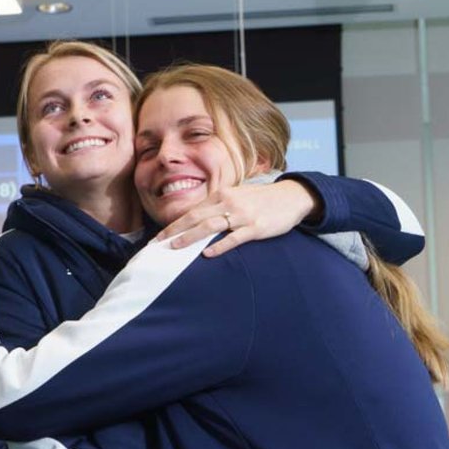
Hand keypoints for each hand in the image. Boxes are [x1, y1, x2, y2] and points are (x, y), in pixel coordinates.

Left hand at [154, 179, 320, 257]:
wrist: (291, 197)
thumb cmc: (261, 200)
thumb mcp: (237, 198)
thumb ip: (218, 208)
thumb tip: (196, 223)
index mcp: (222, 195)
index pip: (192, 212)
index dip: (173, 225)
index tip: (158, 238)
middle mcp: (229, 203)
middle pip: (195, 218)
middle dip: (174, 231)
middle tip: (158, 245)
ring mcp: (242, 215)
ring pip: (210, 226)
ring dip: (190, 237)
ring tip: (175, 248)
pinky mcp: (256, 227)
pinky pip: (234, 238)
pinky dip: (220, 246)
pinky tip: (207, 254)